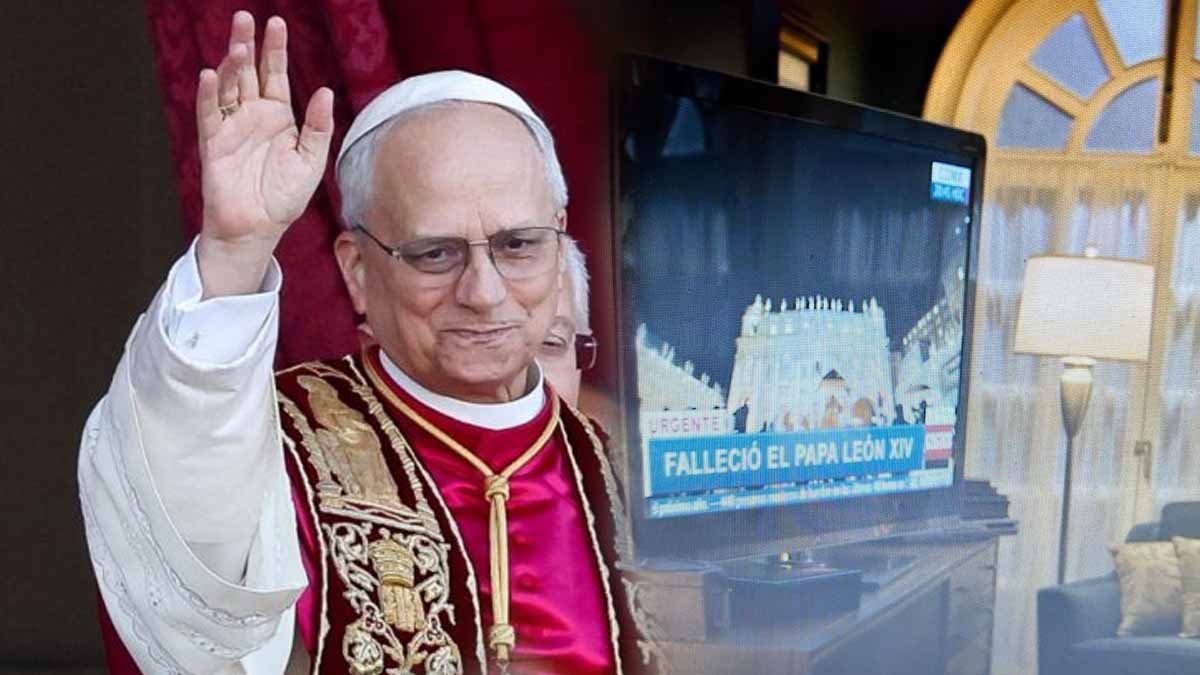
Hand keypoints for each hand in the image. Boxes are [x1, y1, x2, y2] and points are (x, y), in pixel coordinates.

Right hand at [195, 11, 333, 296]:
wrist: (259, 227)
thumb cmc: (284, 197)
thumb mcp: (311, 161)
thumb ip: (319, 127)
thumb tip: (325, 91)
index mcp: (278, 115)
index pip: (274, 73)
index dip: (275, 48)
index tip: (276, 22)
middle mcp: (252, 115)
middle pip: (247, 72)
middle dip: (247, 44)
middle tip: (245, 18)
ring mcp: (231, 126)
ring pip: (228, 87)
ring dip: (230, 65)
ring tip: (238, 46)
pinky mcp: (213, 143)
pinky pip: (209, 114)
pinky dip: (208, 94)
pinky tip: (210, 75)